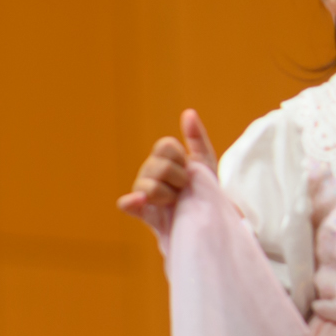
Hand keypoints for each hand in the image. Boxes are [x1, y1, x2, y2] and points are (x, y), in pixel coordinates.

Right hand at [116, 110, 217, 235]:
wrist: (209, 223)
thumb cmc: (206, 192)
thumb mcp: (206, 163)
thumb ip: (196, 138)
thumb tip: (188, 112)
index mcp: (164, 159)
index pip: (165, 146)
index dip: (180, 159)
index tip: (190, 170)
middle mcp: (150, 173)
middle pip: (157, 166)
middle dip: (177, 179)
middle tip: (185, 190)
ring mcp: (143, 192)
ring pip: (145, 185)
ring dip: (166, 194)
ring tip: (175, 203)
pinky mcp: (142, 212)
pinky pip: (126, 203)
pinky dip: (132, 201)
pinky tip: (140, 200)